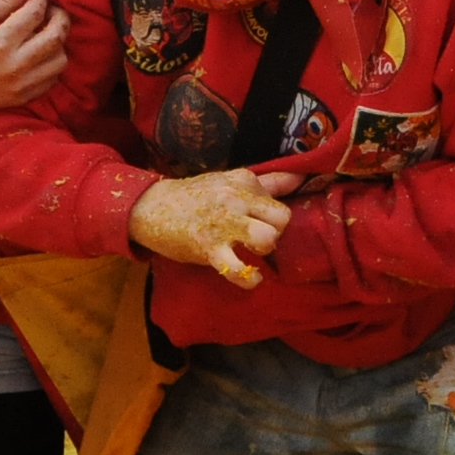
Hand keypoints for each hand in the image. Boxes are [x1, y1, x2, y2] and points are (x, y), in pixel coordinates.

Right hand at [0, 0, 69, 118]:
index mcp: (0, 42)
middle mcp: (15, 64)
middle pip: (56, 35)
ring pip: (60, 59)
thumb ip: (1, 1)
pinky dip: (52, 63)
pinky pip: (53, 79)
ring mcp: (22, 84)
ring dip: (58, 42)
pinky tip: (41, 54)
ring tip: (45, 32)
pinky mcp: (24, 97)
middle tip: (50, 9)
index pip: (35, 12)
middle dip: (59, 16)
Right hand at [129, 169, 301, 286]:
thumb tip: (302, 175)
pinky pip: (239, 270)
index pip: (282, 202)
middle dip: (275, 234)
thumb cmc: (197, 196)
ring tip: (252, 253)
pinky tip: (251, 277)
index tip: (260, 224)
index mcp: (244, 180)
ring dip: (263, 250)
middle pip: (282, 219)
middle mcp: (235, 199)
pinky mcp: (208, 247)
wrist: (152, 208)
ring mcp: (222, 223)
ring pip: (267, 239)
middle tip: (258, 240)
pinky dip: (250, 279)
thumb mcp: (231, 181)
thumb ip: (269, 182)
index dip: (275, 219)